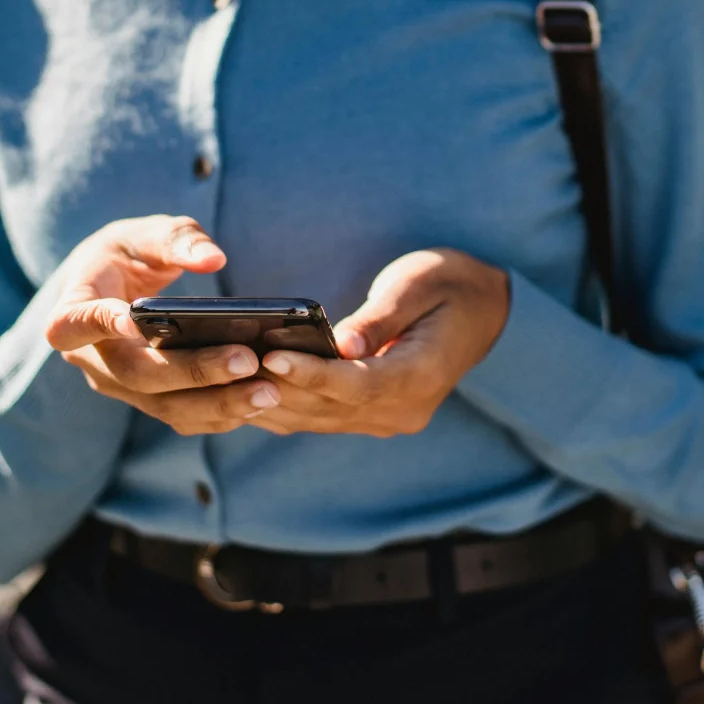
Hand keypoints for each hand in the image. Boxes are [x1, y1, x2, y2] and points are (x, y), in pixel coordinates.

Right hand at [45, 215, 282, 434]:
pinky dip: (221, 414)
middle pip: (138, 374)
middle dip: (194, 371)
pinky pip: (181, 415)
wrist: (113, 283)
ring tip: (268, 391)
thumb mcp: (146, 233)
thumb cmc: (129, 253)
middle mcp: (93, 357)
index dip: (98, 324)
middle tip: (247, 361)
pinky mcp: (148, 398)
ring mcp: (120, 384)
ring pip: (163, 405)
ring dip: (217, 403)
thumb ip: (177, 238)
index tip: (131, 320)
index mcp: (76, 308)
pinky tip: (259, 401)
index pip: (73, 324)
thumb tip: (213, 259)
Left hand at [246, 249, 509, 437]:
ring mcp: (387, 419)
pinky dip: (282, 403)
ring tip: (224, 377)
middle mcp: (402, 410)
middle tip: (228, 367)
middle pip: (330, 407)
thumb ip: (380, 317)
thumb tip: (343, 345)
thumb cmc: (447, 284)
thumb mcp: (417, 285)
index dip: (314, 373)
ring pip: (318, 418)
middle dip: (277, 387)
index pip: (359, 384)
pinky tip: (241, 389)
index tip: (273, 357)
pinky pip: (319, 416)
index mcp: (421, 376)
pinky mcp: (370, 415)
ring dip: (271, 400)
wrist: (479, 309)